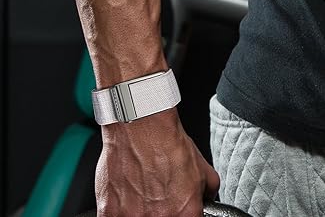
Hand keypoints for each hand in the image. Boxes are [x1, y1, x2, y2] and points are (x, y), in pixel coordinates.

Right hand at [95, 107, 219, 216]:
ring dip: (141, 211)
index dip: (184, 214)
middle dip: (162, 212)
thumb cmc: (169, 144)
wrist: (143, 126)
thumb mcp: (204, 168)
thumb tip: (206, 199)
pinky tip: (127, 192)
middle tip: (159, 198)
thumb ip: (207, 192)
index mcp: (186, 214)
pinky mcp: (108, 214)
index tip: (179, 209)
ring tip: (143, 192)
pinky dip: (120, 209)